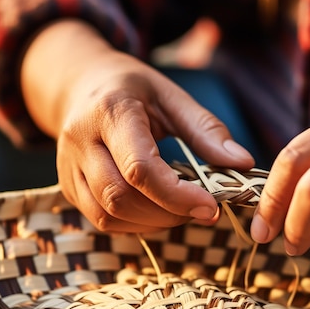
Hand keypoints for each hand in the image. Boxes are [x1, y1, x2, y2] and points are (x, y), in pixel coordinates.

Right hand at [22, 20, 253, 232]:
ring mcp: (68, 167)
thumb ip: (206, 130)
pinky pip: (101, 219)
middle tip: (202, 210)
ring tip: (181, 210)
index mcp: (110, 112)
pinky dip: (134, 224)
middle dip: (168, 213)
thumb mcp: (172, 96)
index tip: (211, 206)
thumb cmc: (131, 89)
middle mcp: (80, 141)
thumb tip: (243, 164)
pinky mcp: (67, 186)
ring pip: (108, 215)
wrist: (80, 84)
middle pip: (121, 197)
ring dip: (152, 223)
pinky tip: (156, 210)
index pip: (140, 168)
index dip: (178, 195)